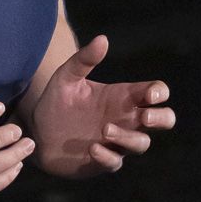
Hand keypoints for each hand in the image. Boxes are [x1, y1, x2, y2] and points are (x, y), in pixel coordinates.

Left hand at [28, 34, 174, 178]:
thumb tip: (102, 39)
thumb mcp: (66, 78)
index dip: (159, 93)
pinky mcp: (102, 161)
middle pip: (164, 120)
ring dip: (128, 137)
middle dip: (162, 118)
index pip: (156, 93)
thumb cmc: (56, 103)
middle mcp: (125, 119)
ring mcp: (117, 142)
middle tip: (146, 116)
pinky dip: (107, 156)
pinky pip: (115, 162)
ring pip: (141, 143)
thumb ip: (83, 60)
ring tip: (105, 130)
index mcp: (123, 97)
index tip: (148, 95)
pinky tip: (92, 148)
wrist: (36, 133)